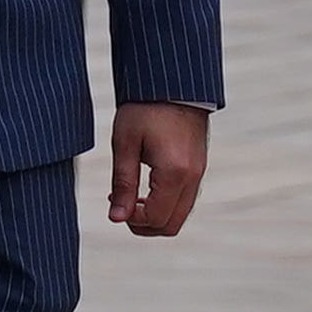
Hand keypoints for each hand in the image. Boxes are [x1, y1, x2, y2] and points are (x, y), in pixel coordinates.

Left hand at [106, 102, 206, 236]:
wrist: (173, 86)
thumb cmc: (144, 111)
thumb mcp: (125, 145)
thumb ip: (123, 184)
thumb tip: (116, 218)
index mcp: (175, 173)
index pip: (156, 219)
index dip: (131, 219)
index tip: (113, 201)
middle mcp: (193, 178)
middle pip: (171, 225)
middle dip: (143, 224)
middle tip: (120, 204)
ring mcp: (199, 175)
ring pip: (179, 215)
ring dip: (153, 214)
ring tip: (128, 194)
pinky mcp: (198, 169)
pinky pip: (183, 201)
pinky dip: (163, 204)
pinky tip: (143, 187)